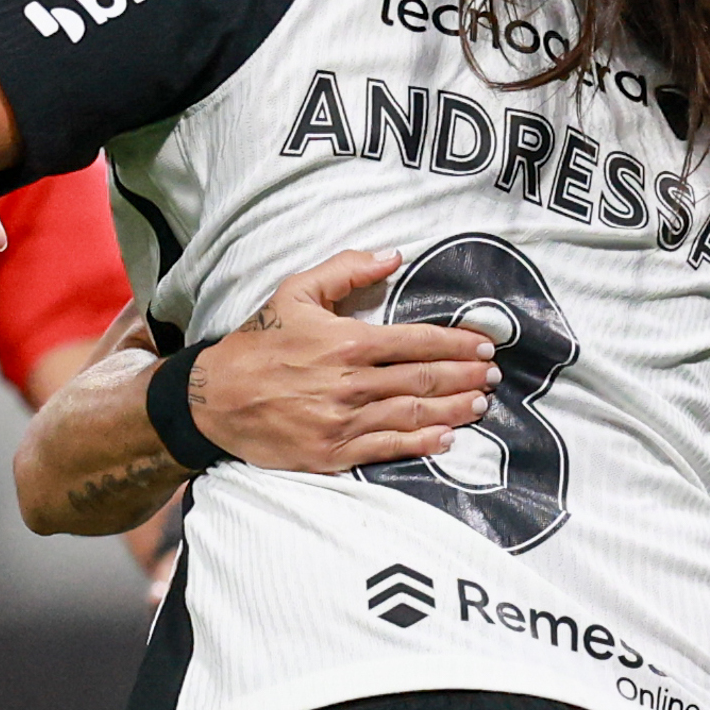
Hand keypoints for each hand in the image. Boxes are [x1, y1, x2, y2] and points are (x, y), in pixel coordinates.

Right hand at [186, 248, 498, 470]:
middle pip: (423, 380)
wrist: (214, 398)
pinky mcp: (333, 454)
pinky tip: (447, 438)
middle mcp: (352, 384)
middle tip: (494, 375)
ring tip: (482, 404)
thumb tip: (393, 255)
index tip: (484, 345)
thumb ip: (347, 270)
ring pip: (413, 415)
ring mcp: (344, 422)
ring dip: (454, 409)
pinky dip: (422, 444)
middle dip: (465, 376)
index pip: (417, 341)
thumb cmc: (260, 342)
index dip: (457, 343)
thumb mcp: (296, 291)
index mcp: (348, 342)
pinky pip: (388, 449)